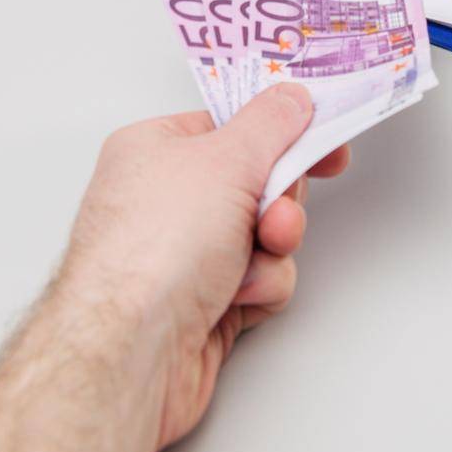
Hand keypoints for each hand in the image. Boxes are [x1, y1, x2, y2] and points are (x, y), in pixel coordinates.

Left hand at [57, 86, 349, 451]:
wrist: (131, 353)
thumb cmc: (153, 250)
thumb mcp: (227, 160)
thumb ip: (270, 124)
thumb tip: (290, 98)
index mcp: (154, 150)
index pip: (228, 126)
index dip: (278, 133)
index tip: (320, 139)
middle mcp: (163, 200)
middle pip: (253, 181)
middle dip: (278, 200)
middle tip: (276, 211)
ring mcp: (182, 255)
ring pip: (263, 234)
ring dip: (272, 245)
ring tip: (255, 257)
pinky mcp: (202, 303)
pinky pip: (257, 278)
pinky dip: (259, 285)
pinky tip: (237, 295)